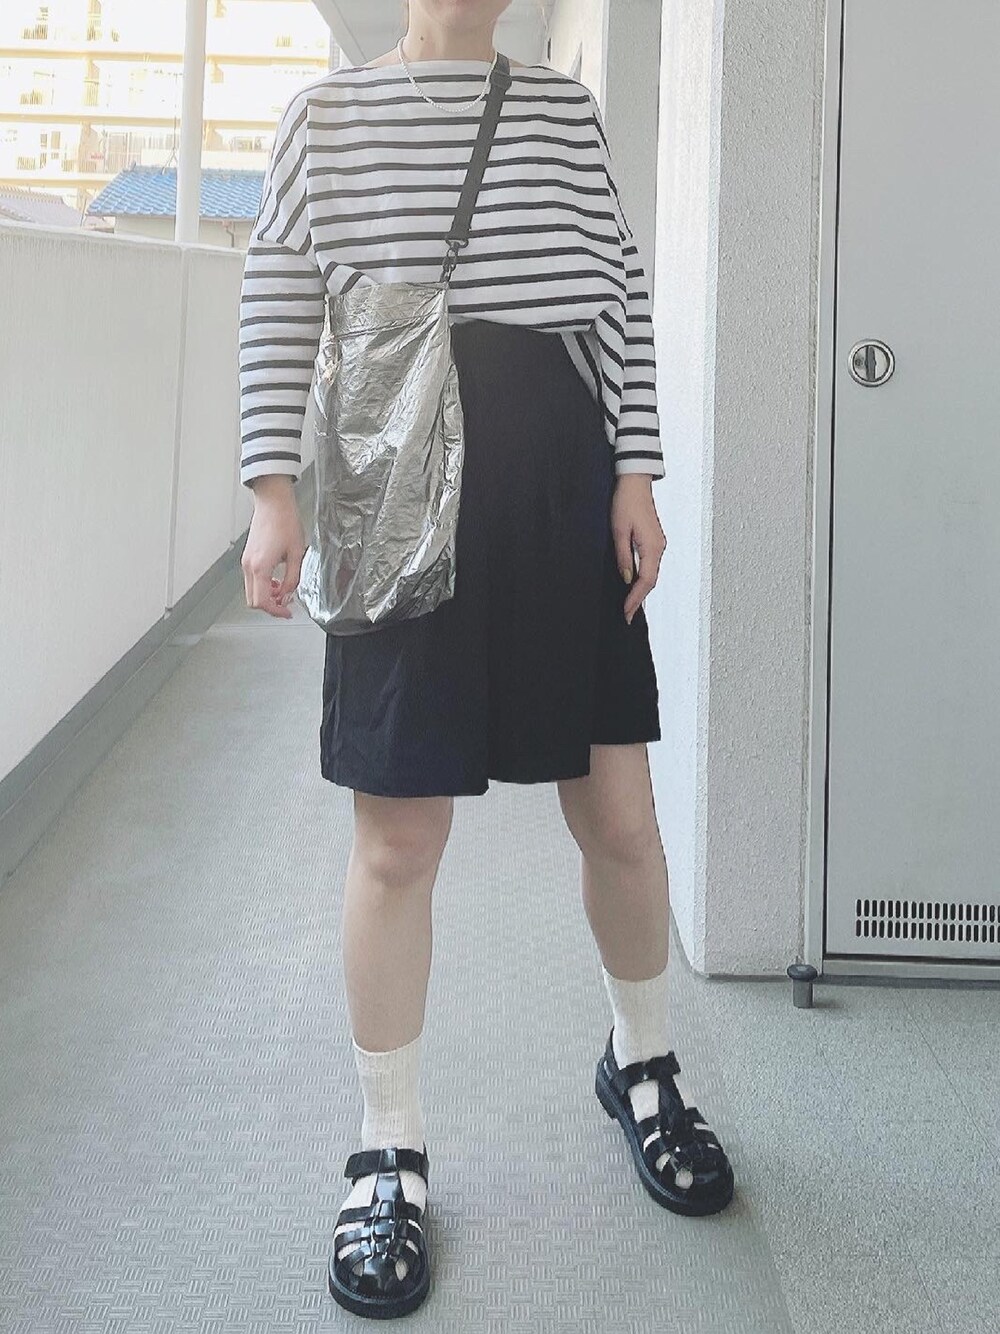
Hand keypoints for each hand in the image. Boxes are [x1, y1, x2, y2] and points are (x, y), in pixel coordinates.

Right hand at [241, 476, 305, 620]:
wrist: (273, 503)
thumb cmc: (284, 521)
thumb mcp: (297, 553)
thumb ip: (293, 578)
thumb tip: (289, 592)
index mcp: (260, 567)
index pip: (263, 602)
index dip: (276, 611)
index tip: (287, 613)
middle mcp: (249, 566)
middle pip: (253, 600)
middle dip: (270, 605)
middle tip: (286, 603)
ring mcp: (246, 561)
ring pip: (252, 590)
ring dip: (267, 594)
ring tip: (284, 589)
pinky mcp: (248, 557)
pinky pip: (252, 579)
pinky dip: (263, 585)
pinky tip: (276, 579)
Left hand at [611, 474, 666, 624]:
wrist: (635, 483)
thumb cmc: (626, 503)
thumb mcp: (619, 531)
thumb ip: (623, 556)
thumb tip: (625, 578)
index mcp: (652, 547)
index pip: (645, 581)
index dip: (635, 599)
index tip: (626, 613)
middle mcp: (659, 548)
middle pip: (651, 581)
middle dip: (638, 599)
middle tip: (627, 616)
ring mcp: (658, 544)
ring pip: (651, 574)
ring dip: (640, 590)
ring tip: (629, 605)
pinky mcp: (654, 541)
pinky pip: (650, 565)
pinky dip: (642, 578)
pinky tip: (633, 584)